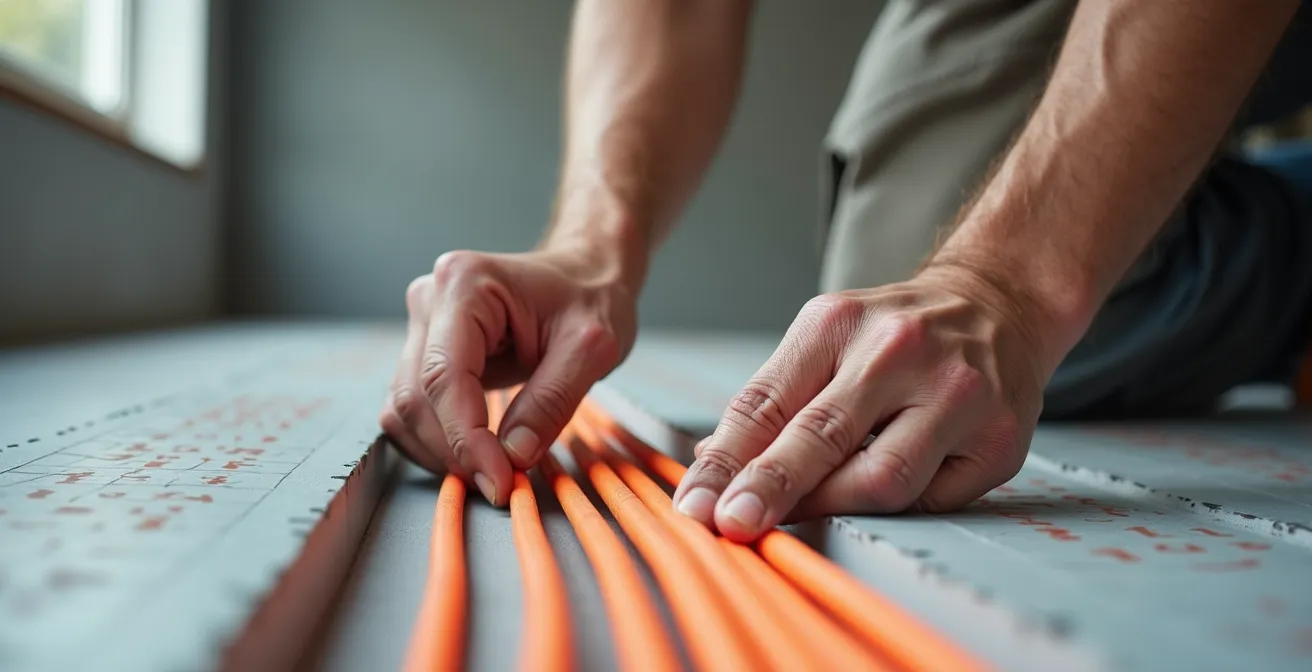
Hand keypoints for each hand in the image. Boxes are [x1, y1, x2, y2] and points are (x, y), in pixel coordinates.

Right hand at [380, 247, 636, 505]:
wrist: (584, 276)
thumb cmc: (591, 299)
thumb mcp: (592, 348)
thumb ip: (552, 401)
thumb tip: (513, 457)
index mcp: (464, 283)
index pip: (445, 376)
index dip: (466, 438)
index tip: (500, 482)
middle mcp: (429, 299)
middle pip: (415, 396)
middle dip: (455, 451)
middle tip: (503, 484)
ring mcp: (421, 326)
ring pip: (403, 408)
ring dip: (441, 451)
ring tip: (493, 470)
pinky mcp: (424, 352)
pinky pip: (412, 409)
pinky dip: (437, 441)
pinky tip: (476, 454)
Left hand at [671, 265, 1052, 541]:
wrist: (995, 304)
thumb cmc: (896, 334)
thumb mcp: (825, 340)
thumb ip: (773, 401)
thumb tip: (711, 468)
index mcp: (837, 323)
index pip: (767, 402)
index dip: (726, 461)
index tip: (696, 504)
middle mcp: (898, 351)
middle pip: (821, 436)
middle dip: (768, 488)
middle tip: (732, 524)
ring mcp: (955, 394)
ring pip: (880, 477)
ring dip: (830, 506)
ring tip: (800, 518)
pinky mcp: (997, 438)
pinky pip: (931, 496)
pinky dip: (897, 507)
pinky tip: (881, 495)